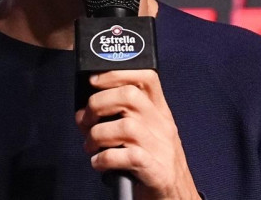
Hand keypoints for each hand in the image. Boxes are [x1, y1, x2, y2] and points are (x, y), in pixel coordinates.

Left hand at [74, 69, 200, 199]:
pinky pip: (128, 157)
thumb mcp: (143, 135)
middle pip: (130, 96)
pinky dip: (105, 159)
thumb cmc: (154, 165)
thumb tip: (83, 113)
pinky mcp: (156, 172)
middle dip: (98, 104)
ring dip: (98, 135)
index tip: (93, 81)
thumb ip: (117, 119)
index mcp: (160, 113)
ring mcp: (161, 148)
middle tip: (86, 121)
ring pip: (126, 126)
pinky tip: (99, 164)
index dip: (116, 74)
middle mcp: (162, 126)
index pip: (146, 77)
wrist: (178, 198)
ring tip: (90, 146)